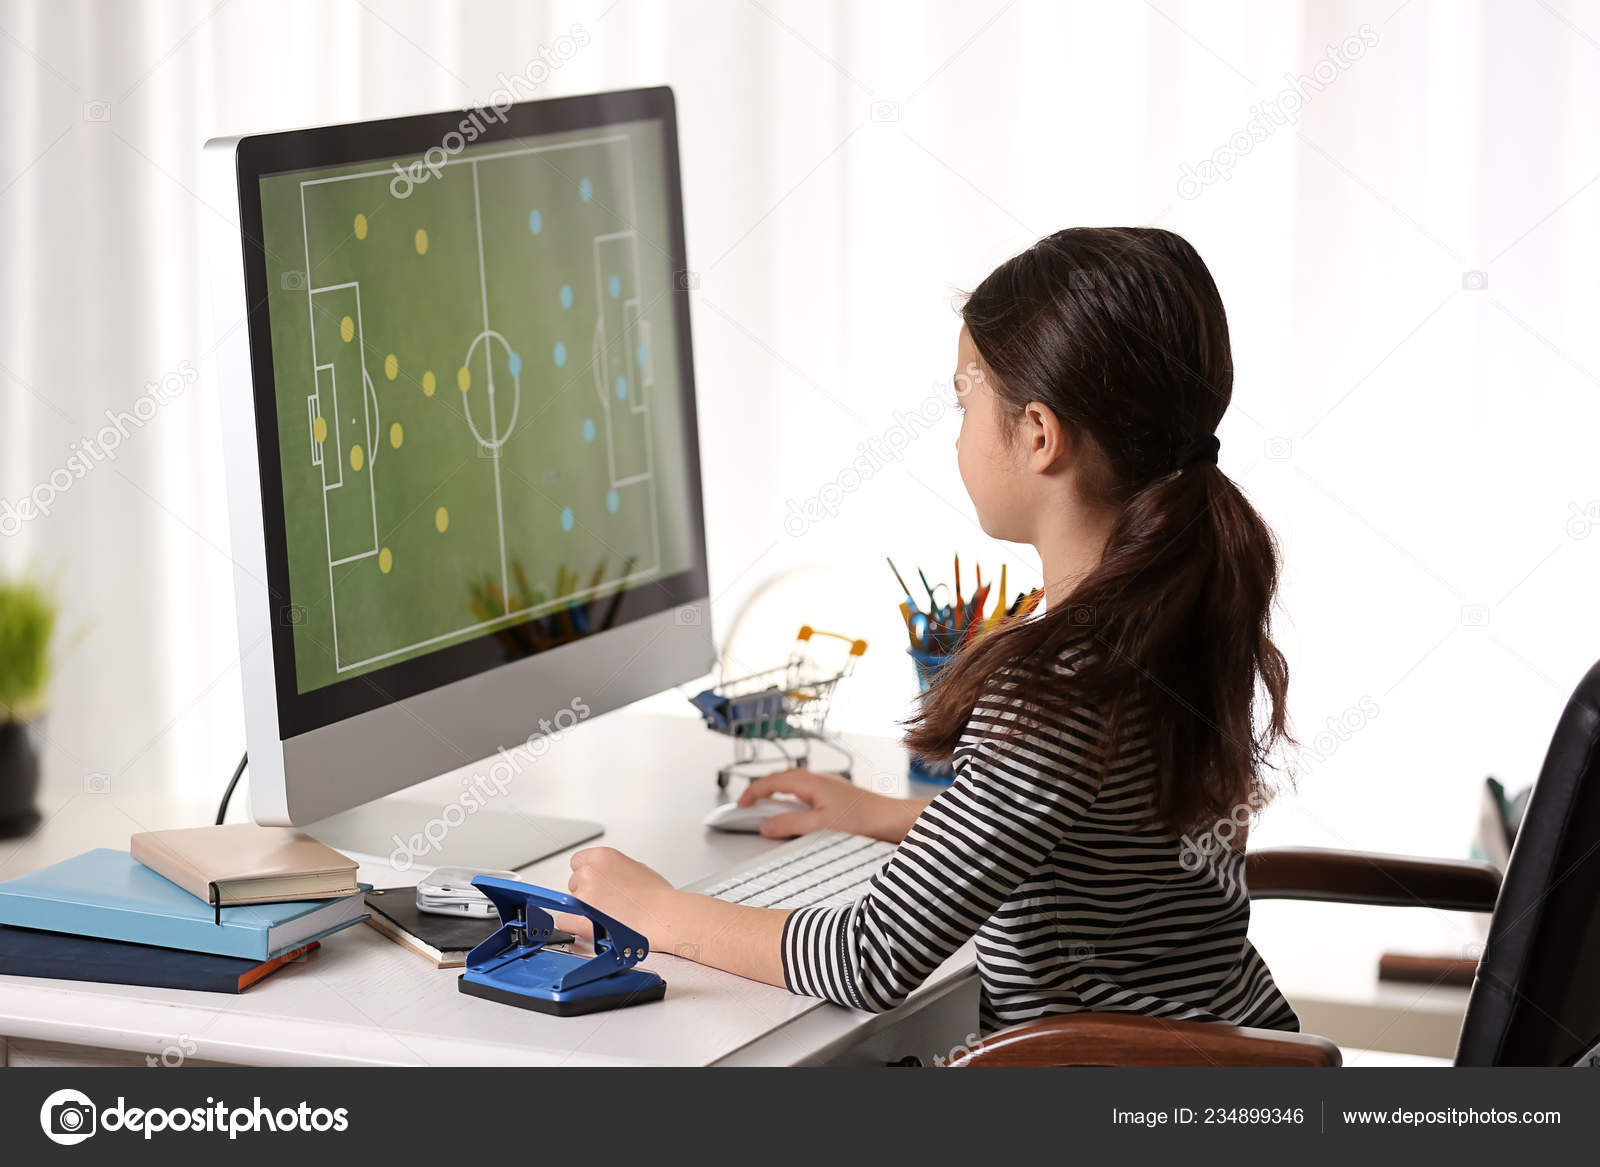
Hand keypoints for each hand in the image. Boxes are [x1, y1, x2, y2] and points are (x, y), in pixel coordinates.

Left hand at [566, 846, 677, 948]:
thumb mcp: (635, 867)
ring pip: (571, 902)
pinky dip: (574, 925)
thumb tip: (607, 878)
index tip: (595, 883)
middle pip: (575, 882)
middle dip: (587, 891)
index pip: (578, 862)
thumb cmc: (657, 896)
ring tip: (606, 915)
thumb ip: (613, 869)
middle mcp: (589, 873)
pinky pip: (565, 921)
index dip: (588, 874)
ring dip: (583, 909)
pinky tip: (589, 926)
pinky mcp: (581, 918)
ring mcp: (583, 896)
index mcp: (601, 857)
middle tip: (605, 901)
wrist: (663, 916)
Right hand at [738, 769, 924, 840]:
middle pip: (781, 778)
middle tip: (749, 807)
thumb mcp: (819, 826)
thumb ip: (789, 825)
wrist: (893, 820)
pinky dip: (792, 800)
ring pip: (794, 784)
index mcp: (810, 782)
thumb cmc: (863, 820)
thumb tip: (765, 825)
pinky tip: (796, 814)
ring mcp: (829, 786)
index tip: (740, 807)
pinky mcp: (837, 796)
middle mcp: (819, 779)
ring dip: (777, 794)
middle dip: (762, 790)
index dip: (752, 793)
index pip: (771, 781)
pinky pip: (806, 792)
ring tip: (767, 810)